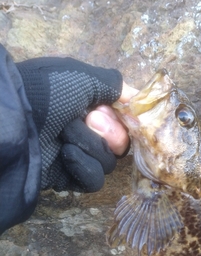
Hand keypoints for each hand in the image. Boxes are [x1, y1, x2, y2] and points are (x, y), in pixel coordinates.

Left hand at [16, 57, 136, 192]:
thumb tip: (131, 94)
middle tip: (90, 121)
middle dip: (109, 131)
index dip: (123, 118)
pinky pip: (94, 180)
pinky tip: (66, 155)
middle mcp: (82, 131)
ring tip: (65, 135)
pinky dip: (84, 167)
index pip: (121, 119)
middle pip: (119, 144)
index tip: (121, 111)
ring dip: (90, 145)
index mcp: (85, 106)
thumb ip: (111, 83)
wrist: (15, 123)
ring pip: (108, 162)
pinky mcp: (68, 179)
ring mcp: (76, 156)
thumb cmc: (47, 93)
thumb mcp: (80, 76)